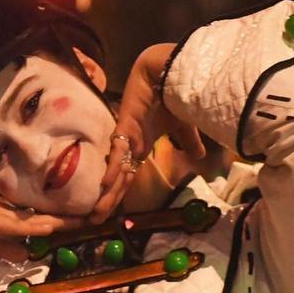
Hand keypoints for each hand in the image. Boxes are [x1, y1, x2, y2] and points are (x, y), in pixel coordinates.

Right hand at [0, 191, 81, 260]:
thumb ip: (6, 248)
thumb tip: (26, 255)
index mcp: (10, 218)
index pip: (41, 221)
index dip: (60, 222)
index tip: (81, 222)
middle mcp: (10, 213)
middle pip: (45, 216)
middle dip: (68, 219)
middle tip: (93, 217)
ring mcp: (3, 214)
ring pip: (38, 218)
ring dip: (59, 220)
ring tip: (82, 219)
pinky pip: (18, 224)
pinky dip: (34, 226)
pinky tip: (51, 226)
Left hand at [90, 44, 204, 222]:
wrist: (167, 70)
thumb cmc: (173, 94)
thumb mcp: (185, 127)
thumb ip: (189, 143)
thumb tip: (198, 158)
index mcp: (141, 147)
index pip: (127, 176)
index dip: (119, 194)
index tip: (111, 214)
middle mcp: (130, 145)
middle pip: (117, 179)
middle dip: (107, 201)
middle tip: (95, 222)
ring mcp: (126, 136)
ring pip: (114, 170)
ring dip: (106, 192)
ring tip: (96, 213)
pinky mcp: (125, 125)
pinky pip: (119, 150)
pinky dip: (113, 167)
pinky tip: (106, 184)